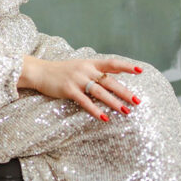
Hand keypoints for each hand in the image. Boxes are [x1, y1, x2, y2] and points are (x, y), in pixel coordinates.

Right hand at [20, 57, 141, 120]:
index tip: (141, 70)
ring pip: (100, 92)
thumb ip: (97, 69)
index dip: (126, 66)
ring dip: (114, 102)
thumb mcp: (80, 65)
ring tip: (125, 111)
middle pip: (109, 81)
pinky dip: (95, 110)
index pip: (111, 63)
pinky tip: (104, 118)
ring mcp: (77, 79)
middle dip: (124, 91)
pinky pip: (85, 102)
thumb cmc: (61, 70)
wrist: (39, 71)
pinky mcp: (69, 89)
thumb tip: (118, 71)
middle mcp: (85, 70)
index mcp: (90, 63)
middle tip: (137, 101)